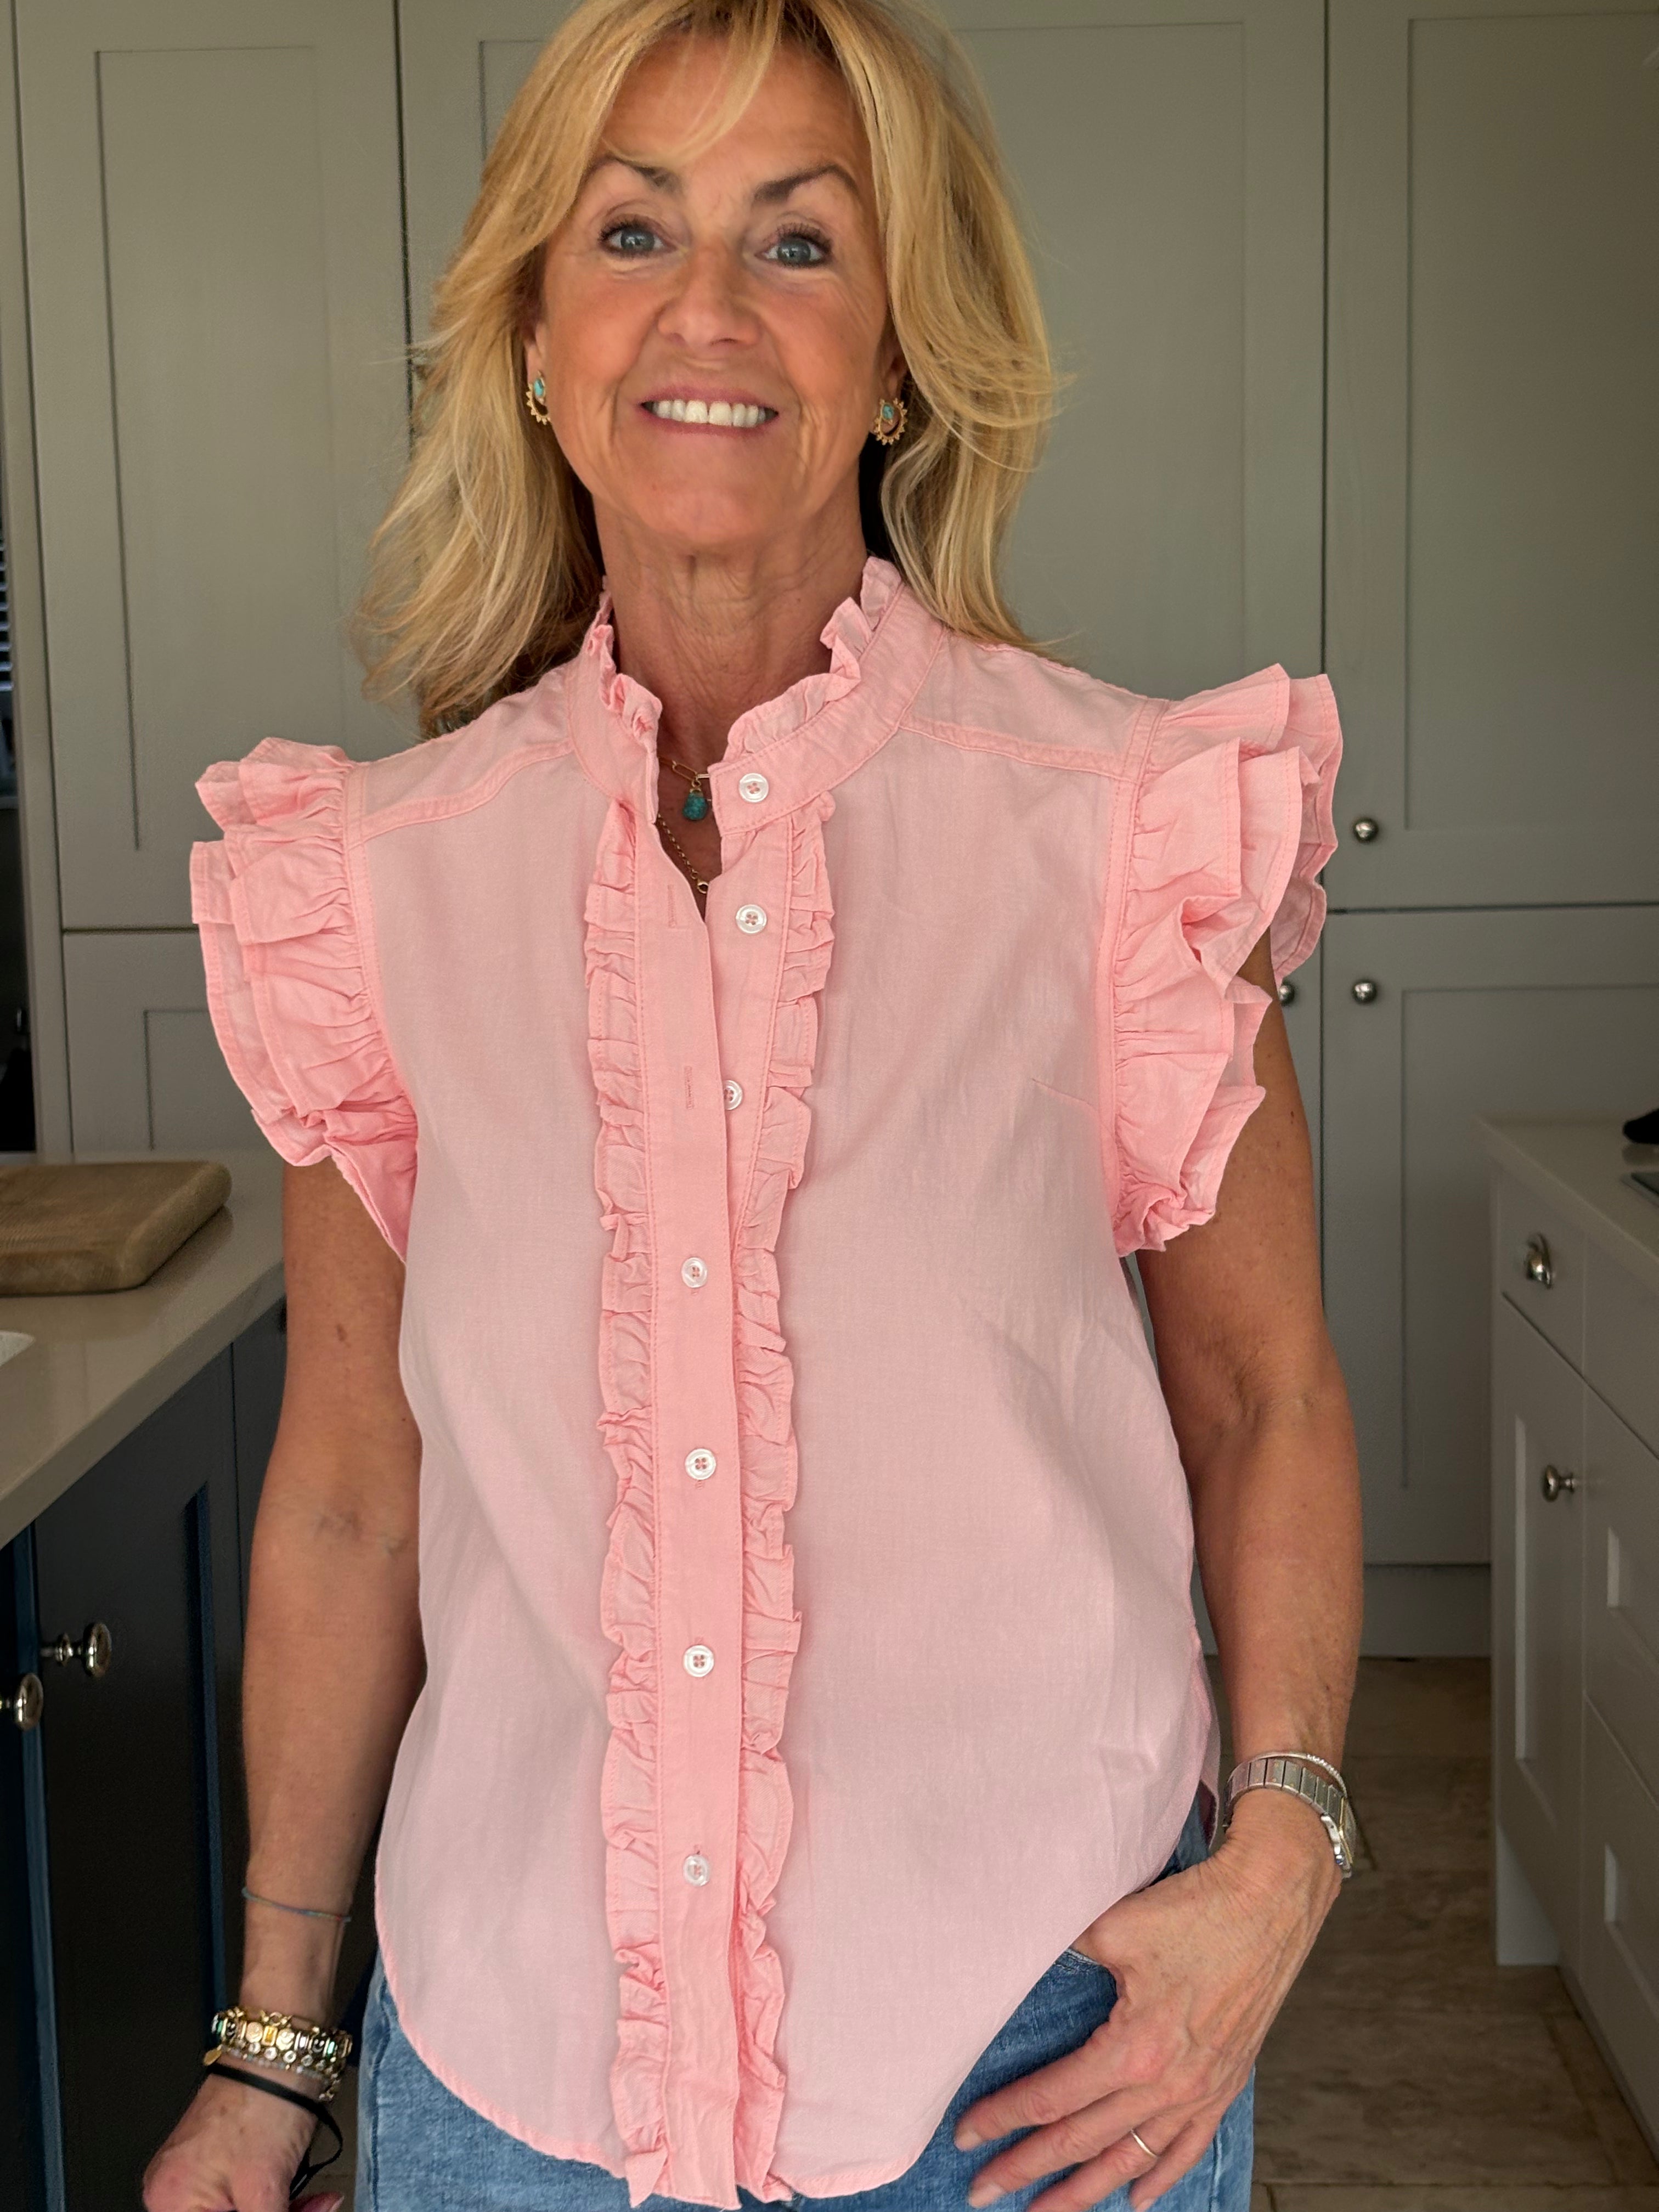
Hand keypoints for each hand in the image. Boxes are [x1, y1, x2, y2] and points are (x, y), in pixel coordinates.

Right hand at [141, 2068, 341, 2211]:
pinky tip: (306, 2196)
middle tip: (310, 2211)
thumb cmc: (265, 2105)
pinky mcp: (216, 2160)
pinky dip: (274, 2201)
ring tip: (317, 2203)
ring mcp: (194, 2173)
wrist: (282, 2052)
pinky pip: (241, 2198)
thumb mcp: (265, 2191)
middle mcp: (172, 2189)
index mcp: (169, 2201)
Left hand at [952, 1791, 1340, 2210]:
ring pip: (1132, 2160)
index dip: (1003, 2119)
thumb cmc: (1193, 1911)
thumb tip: (1022, 1956)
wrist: (1269, 1903)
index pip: (1051, 2099)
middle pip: (1082, 2141)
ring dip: (1085, 2191)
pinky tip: (1135, 2201)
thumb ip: (1065, 1953)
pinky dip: (1160, 2179)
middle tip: (983, 2191)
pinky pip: (1188, 2148)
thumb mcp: (1113, 1927)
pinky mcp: (1226, 2084)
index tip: (965, 2136)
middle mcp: (1166, 2085)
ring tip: (1045, 2210)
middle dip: (1026, 2169)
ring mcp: (1200, 2091)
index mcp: (1133, 2050)